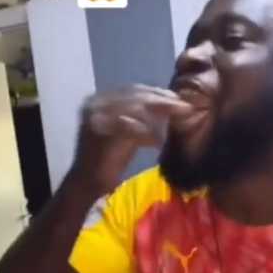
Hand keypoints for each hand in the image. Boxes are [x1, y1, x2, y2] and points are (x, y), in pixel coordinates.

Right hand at [72, 85, 191, 194]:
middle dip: (162, 101)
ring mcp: (94, 116)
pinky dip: (145, 133)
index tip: (179, 100)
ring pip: (133, 108)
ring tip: (177, 120)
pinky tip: (158, 142)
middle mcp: (94, 104)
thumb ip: (141, 115)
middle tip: (185, 107)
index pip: (133, 90)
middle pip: (134, 95)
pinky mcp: (97, 131)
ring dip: (158, 114)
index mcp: (99, 100)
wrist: (87, 182)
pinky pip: (128, 126)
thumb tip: (171, 101)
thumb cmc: (109, 158)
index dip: (158, 93)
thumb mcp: (128, 130)